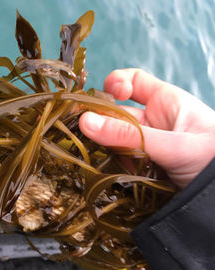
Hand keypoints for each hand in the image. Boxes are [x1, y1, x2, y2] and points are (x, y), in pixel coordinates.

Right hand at [79, 69, 214, 187]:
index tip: (111, 95)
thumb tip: (84, 121)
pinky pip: (119, 161)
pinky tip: (106, 173)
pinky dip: (111, 166)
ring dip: (104, 148)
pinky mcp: (142, 167)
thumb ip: (128, 135)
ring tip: (93, 157)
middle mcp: (152, 121)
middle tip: (83, 134)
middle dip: (101, 124)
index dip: (117, 83)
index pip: (134, 81)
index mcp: (165, 102)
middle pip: (117, 114)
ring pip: (115, 139)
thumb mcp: (172, 145)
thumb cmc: (214, 159)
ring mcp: (146, 145)